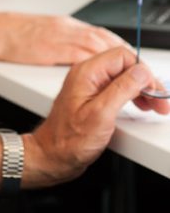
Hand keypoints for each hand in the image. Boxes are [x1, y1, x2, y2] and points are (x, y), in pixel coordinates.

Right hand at [0, 13, 126, 65]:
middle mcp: (68, 28)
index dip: (120, 47)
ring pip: (100, 47)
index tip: (133, 60)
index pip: (102, 34)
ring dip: (118, 61)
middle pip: (106, 40)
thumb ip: (64, 40)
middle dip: (126, 56)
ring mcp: (62, 37)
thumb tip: (80, 52)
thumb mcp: (45, 34)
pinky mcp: (55, 49)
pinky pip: (83, 57)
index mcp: (66, 25)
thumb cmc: (16, 35)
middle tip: (141, 71)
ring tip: (131, 76)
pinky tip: (108, 76)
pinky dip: (99, 66)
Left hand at [25, 47, 169, 185]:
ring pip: (122, 77)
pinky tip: (140, 106)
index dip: (142, 72)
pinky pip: (117, 88)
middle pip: (124, 66)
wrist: (53, 156)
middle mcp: (87, 75)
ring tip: (154, 106)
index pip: (122, 56)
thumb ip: (122, 90)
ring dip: (141, 89)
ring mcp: (89, 86)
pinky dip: (132, 96)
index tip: (154, 91)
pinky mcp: (93, 98)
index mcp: (87, 72)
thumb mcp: (101, 114)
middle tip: (160, 102)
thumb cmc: (70, 140)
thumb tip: (141, 72)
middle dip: (145, 82)